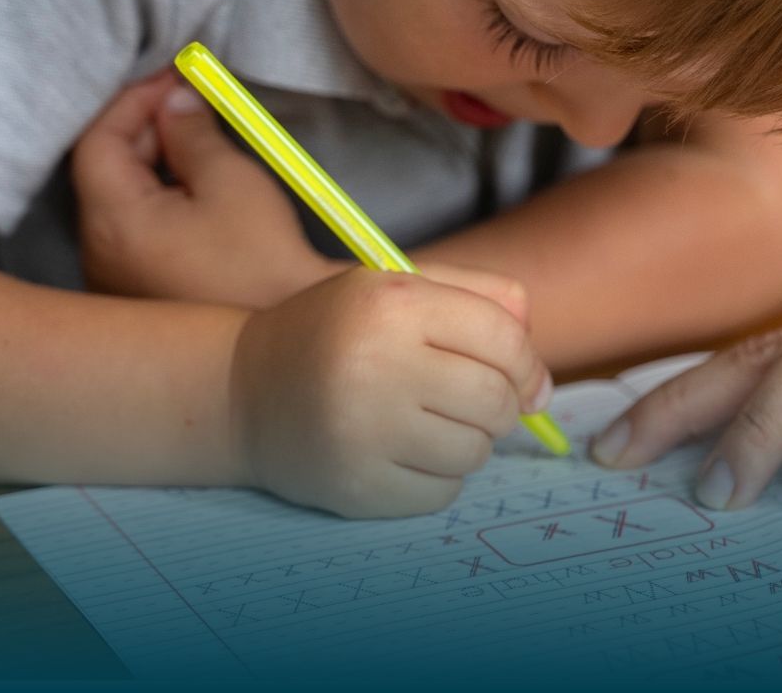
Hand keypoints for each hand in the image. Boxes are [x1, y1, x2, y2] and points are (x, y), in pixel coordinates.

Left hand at [72, 73, 341, 308]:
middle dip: (145, 131)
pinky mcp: (139, 296)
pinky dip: (158, 202)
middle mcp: (100, 255)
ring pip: (120, 203)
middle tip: (191, 105)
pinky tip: (196, 193)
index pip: (98, 141)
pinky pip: (134, 234)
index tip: (173, 78)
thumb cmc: (264, 266)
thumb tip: (175, 101)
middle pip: (105, 171)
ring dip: (153, 166)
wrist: (289, 339)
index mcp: (115, 223)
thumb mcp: (232, 182)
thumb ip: (193, 133)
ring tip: (199, 146)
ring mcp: (115, 282)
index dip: (133, 102)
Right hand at [230, 265, 551, 517]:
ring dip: (467, 442)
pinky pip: (442, 493)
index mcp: (391, 306)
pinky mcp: (356, 487)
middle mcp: (376, 367)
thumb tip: (539, 375)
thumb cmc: (339, 335)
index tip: (526, 381)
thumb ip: (480, 299)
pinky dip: (438, 477)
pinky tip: (404, 453)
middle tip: (472, 401)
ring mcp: (363, 433)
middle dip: (501, 405)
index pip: (504, 338)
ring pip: (475, 452)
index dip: (528, 364)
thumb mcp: (398, 289)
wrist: (243, 392)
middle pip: (496, 401)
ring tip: (429, 423)